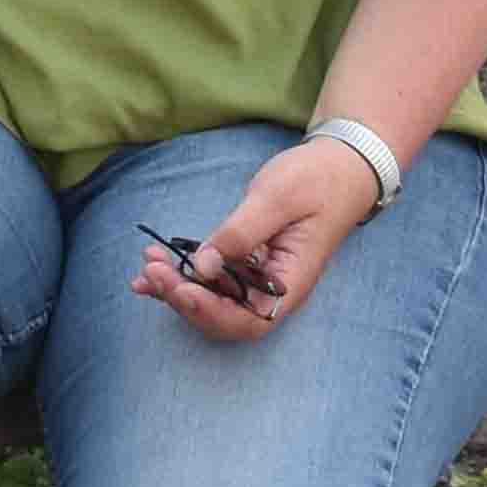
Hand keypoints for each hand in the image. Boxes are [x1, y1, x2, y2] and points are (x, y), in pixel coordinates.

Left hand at [132, 138, 381, 342]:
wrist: (338, 166)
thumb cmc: (317, 180)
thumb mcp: (277, 199)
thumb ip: (240, 234)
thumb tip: (201, 266)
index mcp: (291, 281)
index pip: (248, 320)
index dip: (210, 313)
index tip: (180, 288)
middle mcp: (273, 288)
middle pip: (224, 316)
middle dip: (183, 299)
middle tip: (152, 269)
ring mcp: (259, 276)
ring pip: (213, 299)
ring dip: (177, 287)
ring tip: (148, 263)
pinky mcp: (246, 261)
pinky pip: (212, 277)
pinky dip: (182, 273)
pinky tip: (154, 263)